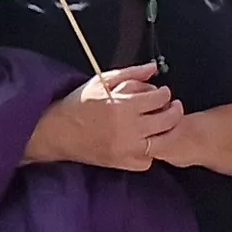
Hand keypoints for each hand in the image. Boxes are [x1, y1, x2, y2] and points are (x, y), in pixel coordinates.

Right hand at [29, 64, 181, 169]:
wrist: (57, 132)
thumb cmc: (78, 105)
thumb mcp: (102, 82)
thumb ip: (131, 74)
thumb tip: (153, 68)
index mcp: (123, 105)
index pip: (160, 98)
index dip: (165, 92)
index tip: (162, 92)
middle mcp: (128, 129)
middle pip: (168, 120)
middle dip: (175, 110)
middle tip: (172, 106)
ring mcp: (126, 149)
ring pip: (164, 142)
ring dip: (169, 131)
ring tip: (165, 124)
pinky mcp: (122, 163)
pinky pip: (148, 160)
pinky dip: (150, 152)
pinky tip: (146, 141)